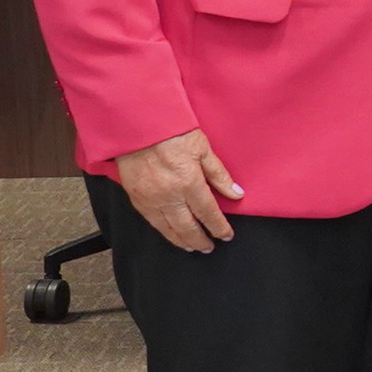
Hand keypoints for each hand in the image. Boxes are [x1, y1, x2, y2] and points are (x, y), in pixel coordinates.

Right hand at [118, 128, 242, 252]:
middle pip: (187, 227)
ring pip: (167, 229)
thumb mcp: (202, 148)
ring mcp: (150, 198)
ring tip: (192, 247)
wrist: (136, 124)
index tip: (226, 235)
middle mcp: (169, 195)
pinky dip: (163, 231)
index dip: (219, 227)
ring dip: (181, 241)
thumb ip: (219, 174)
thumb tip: (236, 193)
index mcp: (188, 182)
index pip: (208, 213)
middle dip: (201, 240)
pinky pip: (151, 221)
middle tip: (209, 247)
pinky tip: (169, 232)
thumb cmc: (170, 130)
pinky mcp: (135, 197)